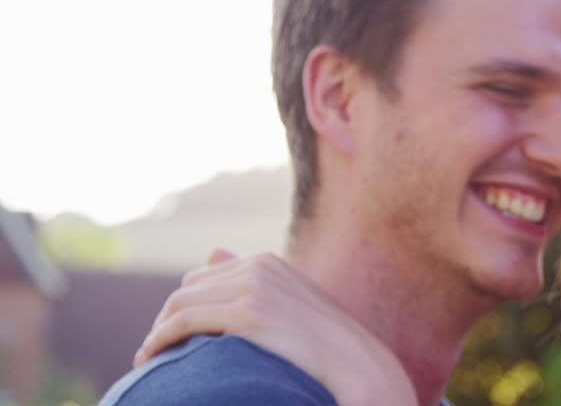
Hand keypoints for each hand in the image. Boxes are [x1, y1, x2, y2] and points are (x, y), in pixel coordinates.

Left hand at [136, 249, 417, 405]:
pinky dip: (159, 339)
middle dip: (167, 319)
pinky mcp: (248, 312)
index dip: (183, 308)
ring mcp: (254, 286)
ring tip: (148, 360)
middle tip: (155, 353)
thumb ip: (252, 278)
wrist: (357, 365)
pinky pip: (184, 321)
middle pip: (187, 288)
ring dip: (157, 332)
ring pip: (179, 303)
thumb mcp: (289, 304)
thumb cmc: (325, 345)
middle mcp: (259, 266)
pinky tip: (150, 358)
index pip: (203, 277)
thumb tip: (212, 250)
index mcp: (267, 262)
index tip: (171, 338)